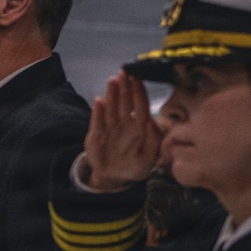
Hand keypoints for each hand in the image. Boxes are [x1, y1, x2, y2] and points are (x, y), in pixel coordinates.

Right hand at [84, 73, 161, 190]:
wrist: (114, 178)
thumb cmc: (135, 165)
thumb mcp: (150, 157)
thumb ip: (154, 139)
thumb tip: (151, 120)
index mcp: (139, 126)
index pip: (140, 106)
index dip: (139, 93)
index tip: (139, 80)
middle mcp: (124, 123)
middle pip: (124, 102)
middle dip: (125, 87)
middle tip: (125, 72)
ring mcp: (109, 127)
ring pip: (111, 108)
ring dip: (111, 94)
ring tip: (112, 81)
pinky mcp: (96, 135)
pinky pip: (97, 123)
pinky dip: (97, 113)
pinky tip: (98, 102)